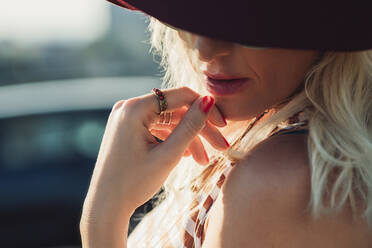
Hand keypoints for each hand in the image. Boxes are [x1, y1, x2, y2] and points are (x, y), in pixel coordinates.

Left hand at [81, 86, 228, 228]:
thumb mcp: (168, 155)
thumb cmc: (134, 183)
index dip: (205, 109)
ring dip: (187, 138)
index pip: (180, 96)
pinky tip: (187, 154)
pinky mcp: (127, 128)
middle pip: (175, 110)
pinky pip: (157, 128)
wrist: (106, 206)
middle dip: (198, 129)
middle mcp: (128, 107)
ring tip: (203, 161)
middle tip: (220, 147)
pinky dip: (172, 140)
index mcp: (134, 108)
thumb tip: (209, 101)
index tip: (223, 126)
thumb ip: (191, 126)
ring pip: (168, 121)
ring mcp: (126, 118)